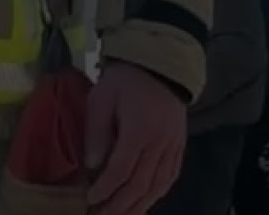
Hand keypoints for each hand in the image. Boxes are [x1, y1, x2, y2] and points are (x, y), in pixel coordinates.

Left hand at [85, 61, 186, 214]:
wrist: (159, 68)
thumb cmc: (123, 82)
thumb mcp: (101, 100)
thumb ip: (97, 133)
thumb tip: (92, 167)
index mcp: (140, 130)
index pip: (122, 169)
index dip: (106, 188)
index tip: (89, 200)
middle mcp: (161, 144)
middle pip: (141, 184)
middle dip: (120, 205)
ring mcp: (173, 148)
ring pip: (157, 186)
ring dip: (138, 206)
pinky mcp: (179, 149)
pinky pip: (169, 179)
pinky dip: (155, 195)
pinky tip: (142, 204)